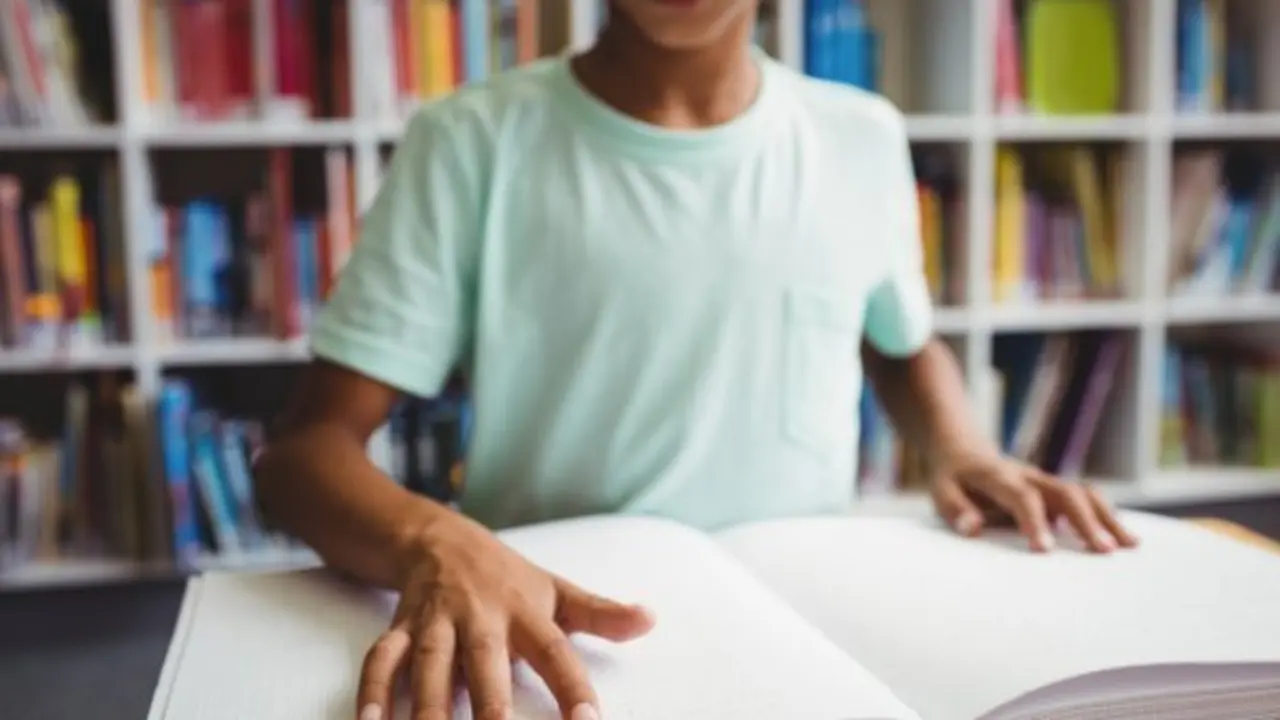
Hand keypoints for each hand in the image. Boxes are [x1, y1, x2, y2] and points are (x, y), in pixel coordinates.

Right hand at [357, 514, 654, 719]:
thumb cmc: (505, 576)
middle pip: (484, 663)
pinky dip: (373, 691)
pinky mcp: (399, 629)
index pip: (555, 652)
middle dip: (490, 705)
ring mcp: (435, 623)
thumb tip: (649, 620)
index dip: (572, 687)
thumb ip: (600, 613)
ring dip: (428, 707)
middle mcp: (479, 617)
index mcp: (524, 611)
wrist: (438, 537)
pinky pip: (381, 661)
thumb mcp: (556, 589)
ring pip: (429, 666)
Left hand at [930, 450, 1138, 552]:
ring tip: (1129, 546)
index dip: (1034, 521)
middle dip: (1086, 521)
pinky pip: (1085, 497)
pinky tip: (1123, 538)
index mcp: (998, 477)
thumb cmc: (953, 479)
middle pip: (1064, 492)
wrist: (963, 451)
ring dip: (1106, 518)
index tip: (1044, 551)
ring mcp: (1044, 481)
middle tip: (1105, 551)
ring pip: (1082, 493)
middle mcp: (1028, 476)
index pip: (1022, 497)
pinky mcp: (1054, 489)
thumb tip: (972, 528)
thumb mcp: (941, 493)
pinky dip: (1105, 515)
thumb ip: (956, 510)